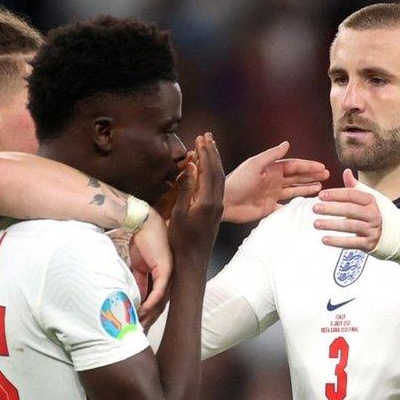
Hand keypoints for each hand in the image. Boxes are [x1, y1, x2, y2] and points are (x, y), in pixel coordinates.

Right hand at [130, 208, 171, 326]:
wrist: (144, 224)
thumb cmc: (142, 241)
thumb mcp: (138, 266)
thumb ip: (139, 281)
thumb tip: (136, 297)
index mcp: (164, 277)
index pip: (158, 301)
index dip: (149, 315)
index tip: (139, 325)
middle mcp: (170, 279)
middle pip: (160, 305)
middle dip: (149, 320)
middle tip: (139, 332)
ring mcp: (170, 275)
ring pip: (161, 301)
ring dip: (149, 315)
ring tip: (139, 325)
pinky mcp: (166, 270)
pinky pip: (159, 291)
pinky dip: (151, 302)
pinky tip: (143, 311)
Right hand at [169, 132, 224, 260]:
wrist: (191, 262)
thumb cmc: (180, 241)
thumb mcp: (179, 213)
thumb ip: (187, 189)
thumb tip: (192, 166)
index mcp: (207, 202)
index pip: (209, 171)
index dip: (205, 153)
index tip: (200, 139)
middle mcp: (216, 203)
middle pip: (218, 172)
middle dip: (212, 153)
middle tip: (206, 137)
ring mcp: (218, 208)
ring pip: (220, 179)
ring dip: (215, 161)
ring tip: (209, 147)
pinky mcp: (215, 213)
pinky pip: (217, 187)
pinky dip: (214, 173)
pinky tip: (208, 169)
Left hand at [222, 141, 328, 222]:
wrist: (225, 202)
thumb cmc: (238, 181)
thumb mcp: (255, 164)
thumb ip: (272, 155)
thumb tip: (287, 143)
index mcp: (271, 169)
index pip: (294, 166)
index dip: (308, 166)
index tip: (322, 167)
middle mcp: (274, 181)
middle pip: (297, 177)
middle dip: (311, 176)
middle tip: (327, 175)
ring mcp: (272, 194)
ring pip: (294, 190)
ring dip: (307, 188)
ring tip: (320, 188)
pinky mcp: (270, 208)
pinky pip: (286, 206)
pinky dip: (296, 205)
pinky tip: (305, 205)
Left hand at [312, 169, 382, 250]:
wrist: (399, 235)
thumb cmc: (379, 214)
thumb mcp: (370, 199)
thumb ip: (355, 187)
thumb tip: (346, 171)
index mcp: (372, 201)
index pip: (353, 195)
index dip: (336, 194)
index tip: (321, 195)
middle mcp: (373, 214)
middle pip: (350, 210)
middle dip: (331, 208)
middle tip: (315, 208)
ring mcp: (372, 230)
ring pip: (350, 226)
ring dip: (332, 225)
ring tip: (316, 224)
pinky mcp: (369, 244)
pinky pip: (352, 243)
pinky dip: (338, 242)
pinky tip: (325, 239)